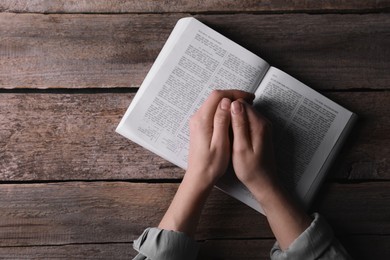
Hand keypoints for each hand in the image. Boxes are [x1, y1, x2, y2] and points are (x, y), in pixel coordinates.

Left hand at [159, 90, 253, 235]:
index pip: (217, 96)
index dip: (234, 93)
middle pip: (215, 98)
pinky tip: (234, 115)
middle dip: (233, 96)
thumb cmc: (211, 164)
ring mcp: (197, 121)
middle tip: (250, 101)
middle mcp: (197, 117)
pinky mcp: (200, 126)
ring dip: (229, 102)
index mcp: (202, 120)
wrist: (199, 177)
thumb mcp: (220, 143)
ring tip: (245, 107)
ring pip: (214, 104)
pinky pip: (212, 111)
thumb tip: (226, 102)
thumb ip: (221, 121)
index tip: (249, 97)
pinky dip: (224, 110)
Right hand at [230, 100, 310, 249]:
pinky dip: (237, 124)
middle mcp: (263, 122)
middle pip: (243, 106)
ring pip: (244, 113)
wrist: (263, 182)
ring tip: (223, 130)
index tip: (218, 115)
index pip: (241, 103)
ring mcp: (263, 126)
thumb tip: (234, 104)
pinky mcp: (260, 131)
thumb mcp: (240, 148)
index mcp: (259, 124)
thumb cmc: (250, 169)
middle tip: (219, 124)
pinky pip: (246, 120)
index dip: (227, 106)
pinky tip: (231, 135)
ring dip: (233, 118)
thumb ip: (238, 125)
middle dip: (230, 111)